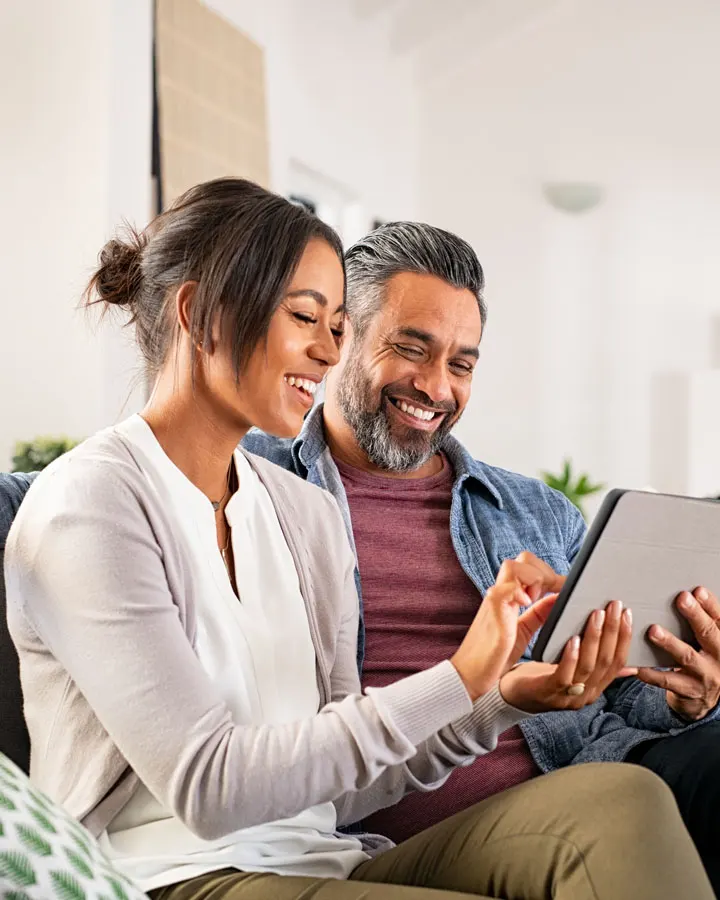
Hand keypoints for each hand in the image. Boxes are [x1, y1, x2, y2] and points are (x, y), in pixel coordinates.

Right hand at [451, 551, 564, 700]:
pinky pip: (504, 589)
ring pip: (513, 566)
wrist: (471, 675)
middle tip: (555, 593)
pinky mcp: (492, 612)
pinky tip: (527, 603)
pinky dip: (518, 591)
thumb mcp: (524, 630)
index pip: (529, 566)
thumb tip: (558, 598)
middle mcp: (501, 593)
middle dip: (544, 571)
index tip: (567, 588)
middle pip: (522, 559)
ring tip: (536, 600)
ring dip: (532, 578)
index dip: (549, 573)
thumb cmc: (495, 655)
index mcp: (509, 596)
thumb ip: (539, 614)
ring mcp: (495, 600)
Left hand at [500, 600, 633, 712]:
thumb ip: (596, 663)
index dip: (624, 637)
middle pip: (606, 661)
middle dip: (613, 632)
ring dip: (594, 638)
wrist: (511, 695)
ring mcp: (568, 697)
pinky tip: (573, 638)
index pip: (618, 662)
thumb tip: (628, 661)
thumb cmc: (542, 676)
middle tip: (614, 607)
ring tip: (596, 615)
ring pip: (588, 666)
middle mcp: (586, 695)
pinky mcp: (548, 693)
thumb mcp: (573, 669)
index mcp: (595, 687)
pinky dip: (571, 656)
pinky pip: (564, 675)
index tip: (627, 613)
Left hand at [637, 587, 719, 721]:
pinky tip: (639, 667)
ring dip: (670, 642)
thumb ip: (700, 624)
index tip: (698, 591)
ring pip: (687, 657)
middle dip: (695, 616)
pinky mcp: (690, 691)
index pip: (719, 621)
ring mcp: (705, 676)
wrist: (704, 699)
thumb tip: (685, 596)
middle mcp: (719, 658)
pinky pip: (669, 681)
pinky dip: (653, 674)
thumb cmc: (702, 661)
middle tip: (682, 599)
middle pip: (708, 634)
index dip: (710, 606)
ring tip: (654, 631)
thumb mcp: (708, 644)